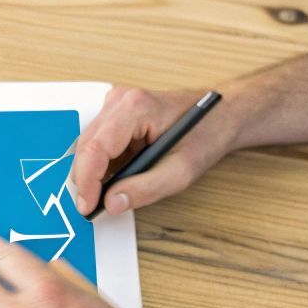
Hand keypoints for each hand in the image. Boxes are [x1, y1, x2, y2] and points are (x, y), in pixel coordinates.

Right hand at [69, 86, 235, 217]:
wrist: (221, 116)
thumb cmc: (206, 135)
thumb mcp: (182, 171)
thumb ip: (145, 189)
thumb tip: (111, 203)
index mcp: (134, 108)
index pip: (94, 148)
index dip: (86, 182)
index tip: (87, 207)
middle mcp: (119, 100)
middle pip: (85, 147)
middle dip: (87, 180)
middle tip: (95, 208)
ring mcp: (115, 103)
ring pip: (87, 145)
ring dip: (94, 172)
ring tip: (110, 193)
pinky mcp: (115, 112)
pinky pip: (96, 142)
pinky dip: (102, 164)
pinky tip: (118, 176)